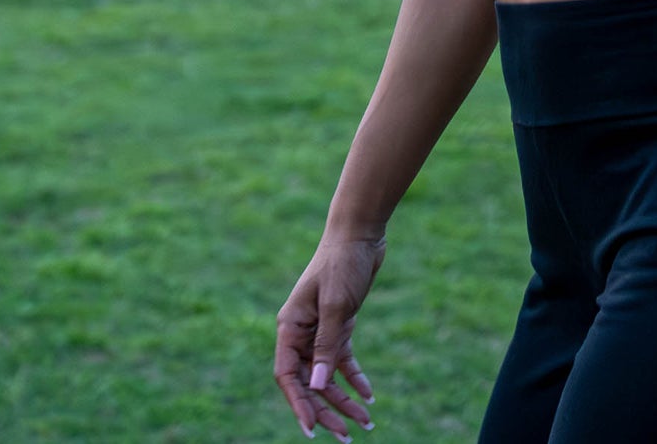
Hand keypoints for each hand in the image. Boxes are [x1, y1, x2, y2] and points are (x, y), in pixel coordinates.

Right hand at [274, 235, 386, 440]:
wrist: (360, 233)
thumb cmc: (342, 264)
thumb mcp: (337, 305)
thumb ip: (326, 346)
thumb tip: (318, 387)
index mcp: (290, 327)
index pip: (287, 376)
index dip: (298, 404)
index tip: (313, 430)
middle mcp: (301, 332)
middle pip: (309, 382)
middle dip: (327, 410)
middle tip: (347, 436)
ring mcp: (320, 330)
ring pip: (327, 375)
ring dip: (343, 399)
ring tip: (365, 422)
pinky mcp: (340, 324)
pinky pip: (342, 360)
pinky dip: (354, 378)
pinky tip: (368, 395)